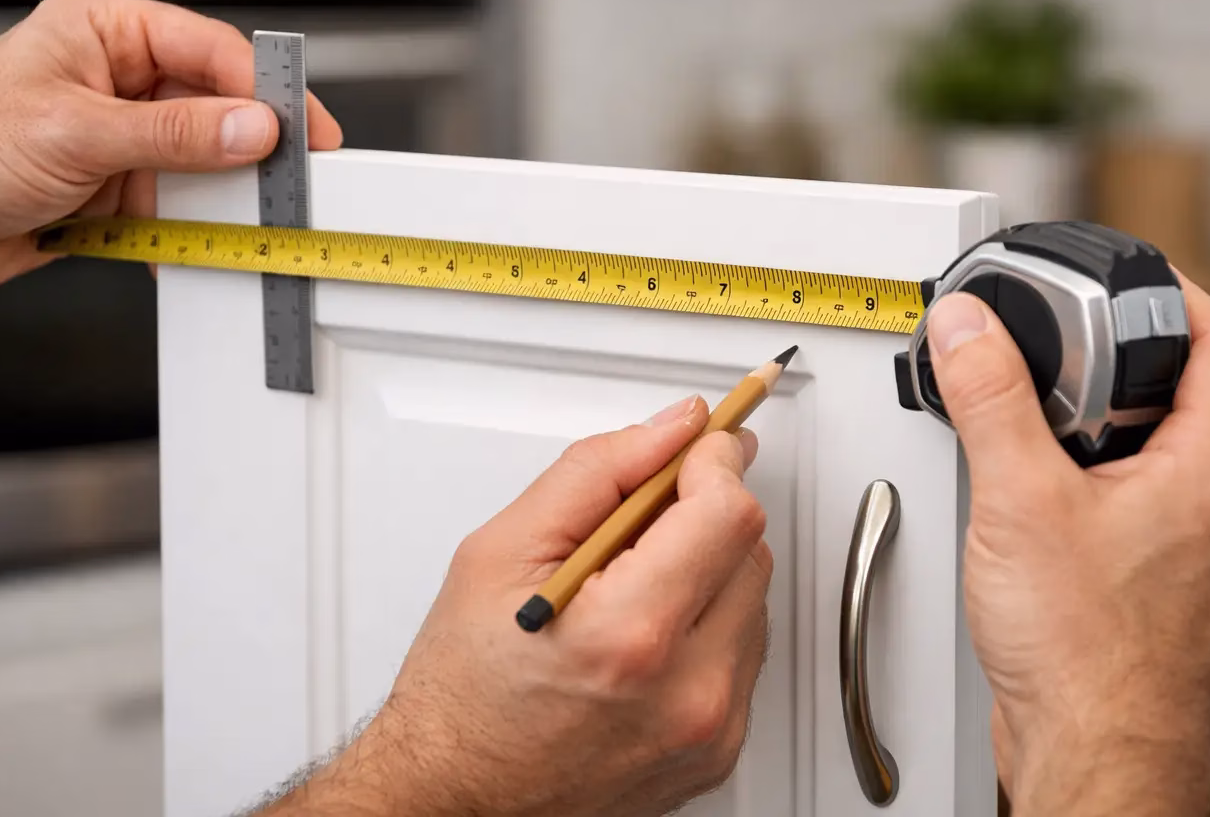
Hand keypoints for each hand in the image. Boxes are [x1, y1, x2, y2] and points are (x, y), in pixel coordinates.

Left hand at [0, 0, 341, 295]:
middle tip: (289, 182)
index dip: (265, 91)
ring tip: (244, 223)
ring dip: (219, 197)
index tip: (304, 130)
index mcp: (107, 29)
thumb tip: (251, 128)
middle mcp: (118, 75)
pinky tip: (194, 245)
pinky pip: (176, 203)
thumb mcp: (76, 134)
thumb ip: (174, 134)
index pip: (211, 50)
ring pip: (201, 161)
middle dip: (250, 149)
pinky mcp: (116, 183)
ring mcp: (120, 132)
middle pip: (216, 107)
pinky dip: (189, 230)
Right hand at [262, 396, 773, 816]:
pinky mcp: (719, 750)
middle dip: (702, 512)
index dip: (713, 462)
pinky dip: (705, 625)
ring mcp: (710, 728)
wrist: (456, 794)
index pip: (727, 512)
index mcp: (629, 634)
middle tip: (639, 516)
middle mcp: (686, 691)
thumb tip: (670, 429)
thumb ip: (596, 472)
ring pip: (753, 598)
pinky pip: (742, 652)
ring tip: (626, 587)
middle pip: (749, 550)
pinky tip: (643, 633)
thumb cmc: (463, 691)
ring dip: (706, 569)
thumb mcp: (501, 551)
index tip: (698, 445)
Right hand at [926, 276, 1209, 815]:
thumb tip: (970, 328)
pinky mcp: (1171, 583)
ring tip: (1041, 425)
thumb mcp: (1019, 501)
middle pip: (1192, 390)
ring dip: (1107, 424)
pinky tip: (1043, 500)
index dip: (1172, 290)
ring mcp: (1206, 549)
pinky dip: (1100, 479)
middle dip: (1121, 360)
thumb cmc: (1086, 656)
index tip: (1125, 274)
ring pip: (1168, 449)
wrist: (1095, 753)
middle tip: (1062, 349)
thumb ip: (992, 400)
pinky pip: (1147, 501)